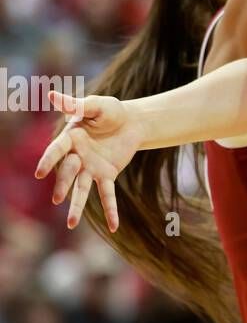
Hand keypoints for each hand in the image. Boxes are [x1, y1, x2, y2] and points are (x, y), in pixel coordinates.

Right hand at [34, 91, 147, 230]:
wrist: (132, 121)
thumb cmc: (109, 110)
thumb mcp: (96, 105)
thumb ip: (77, 105)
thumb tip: (52, 95)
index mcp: (70, 138)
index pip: (57, 150)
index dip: (49, 161)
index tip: (39, 173)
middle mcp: (77, 156)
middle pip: (68, 172)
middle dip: (63, 185)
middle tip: (57, 199)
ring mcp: (91, 168)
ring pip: (81, 188)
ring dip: (76, 206)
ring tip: (71, 224)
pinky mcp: (107, 175)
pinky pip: (107, 194)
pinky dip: (110, 210)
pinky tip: (114, 226)